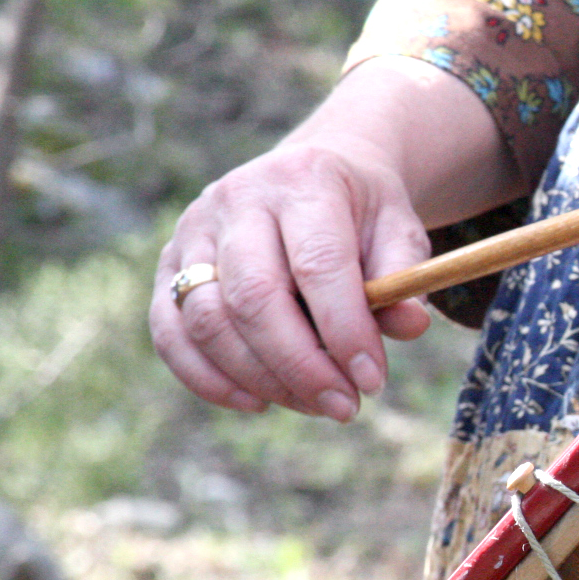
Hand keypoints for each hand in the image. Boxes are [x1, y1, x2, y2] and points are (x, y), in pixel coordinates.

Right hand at [151, 141, 432, 418]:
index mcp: (304, 182)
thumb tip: (410, 325)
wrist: (313, 173)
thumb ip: (403, 277)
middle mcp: (238, 199)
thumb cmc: (361, 213)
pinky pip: (171, 332)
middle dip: (301, 366)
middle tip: (344, 406)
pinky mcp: (167, 263)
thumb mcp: (398, 231)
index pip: (317, 263)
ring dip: (260, 379)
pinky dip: (209, 379)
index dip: (344, 329)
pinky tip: (259, 402)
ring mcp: (193, 229)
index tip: (372, 381)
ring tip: (313, 404)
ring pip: (207, 320)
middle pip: (254, 297)